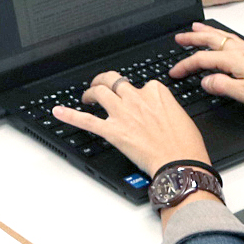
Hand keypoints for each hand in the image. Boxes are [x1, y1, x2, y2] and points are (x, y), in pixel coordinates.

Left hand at [50, 71, 210, 175]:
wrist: (180, 163)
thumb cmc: (186, 145)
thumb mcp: (181, 116)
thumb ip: (165, 106)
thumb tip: (158, 108)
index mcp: (156, 92)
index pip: (141, 84)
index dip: (136, 91)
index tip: (135, 98)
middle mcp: (136, 99)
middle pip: (113, 80)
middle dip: (104, 80)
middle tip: (100, 84)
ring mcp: (122, 113)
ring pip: (99, 92)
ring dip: (90, 92)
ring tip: (87, 97)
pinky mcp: (112, 131)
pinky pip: (86, 120)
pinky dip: (69, 115)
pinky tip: (58, 111)